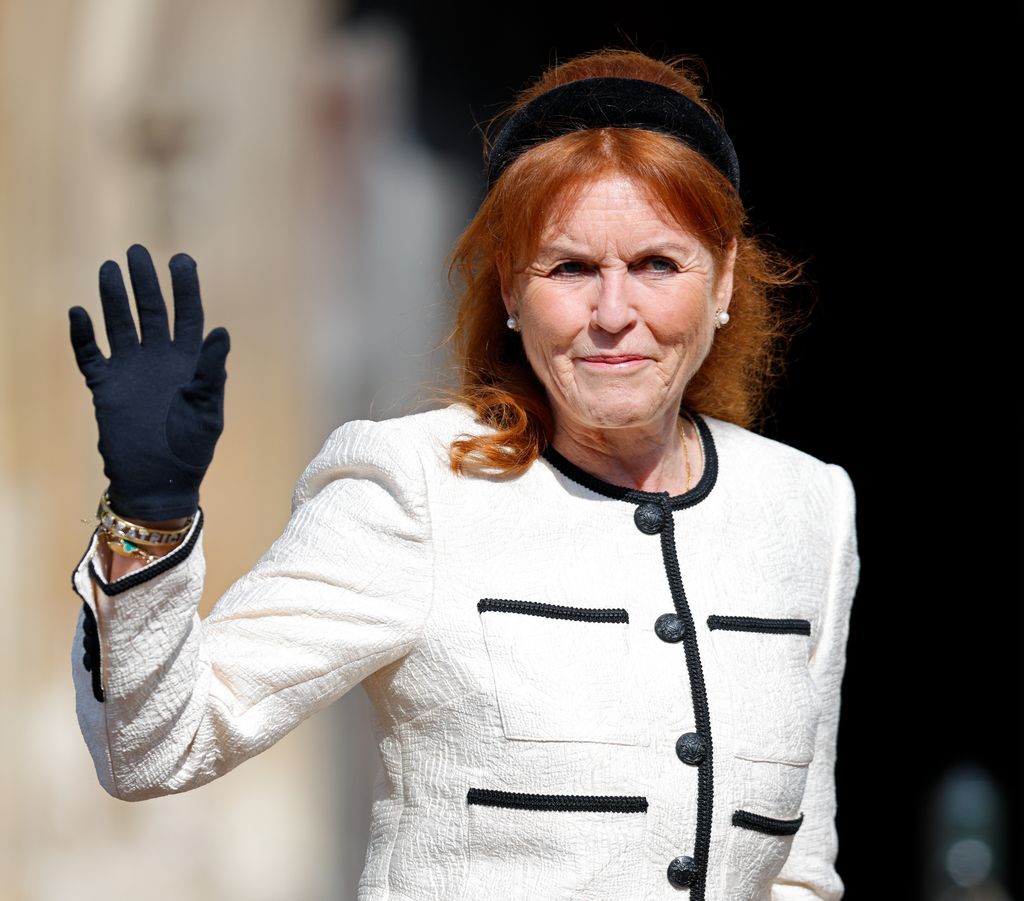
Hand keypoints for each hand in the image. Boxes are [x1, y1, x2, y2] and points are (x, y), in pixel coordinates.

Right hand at [69, 244, 229, 519]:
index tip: (181, 260)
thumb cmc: (191, 450)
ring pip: (120, 324)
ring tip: (108, 268)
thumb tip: (221, 332)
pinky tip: (79, 313)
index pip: (188, 315)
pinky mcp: (105, 387)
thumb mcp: (207, 411)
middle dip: (145, 282)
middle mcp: (159, 360)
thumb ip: (212, 372)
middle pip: (151, 311)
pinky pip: (90, 355)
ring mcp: (131, 371)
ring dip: (113, 298)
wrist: (158, 483)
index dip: (185, 288)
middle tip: (137, 251)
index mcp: (190, 362)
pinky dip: (83, 335)